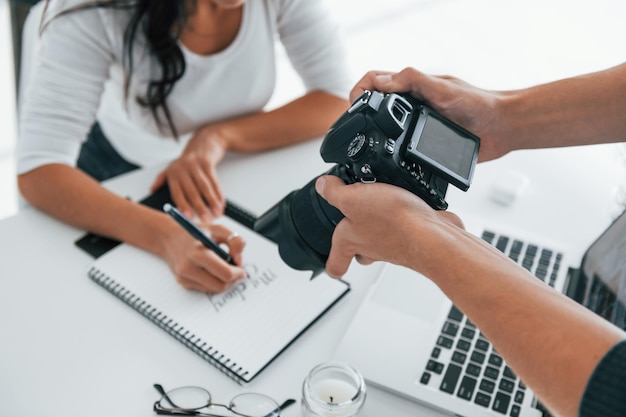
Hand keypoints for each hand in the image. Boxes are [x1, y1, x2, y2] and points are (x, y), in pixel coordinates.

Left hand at [151, 126, 227, 221]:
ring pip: (204, 187)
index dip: (183, 206)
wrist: (204, 141)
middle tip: (205, 220)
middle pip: (192, 192)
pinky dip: (219, 194)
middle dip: (200, 208)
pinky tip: (221, 202)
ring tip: (216, 213)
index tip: (188, 218)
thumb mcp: (173, 166)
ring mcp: (195, 165)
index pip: (177, 193)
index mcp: (173, 173)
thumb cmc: (189, 159)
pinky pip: (214, 181)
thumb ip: (163, 178)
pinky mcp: (207, 162)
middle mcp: (182, 168)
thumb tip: (152, 190)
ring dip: (212, 202)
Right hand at [162, 221, 246, 292]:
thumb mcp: (218, 229)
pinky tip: (211, 269)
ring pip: (214, 289)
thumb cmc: (195, 232)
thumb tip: (239, 260)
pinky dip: (213, 281)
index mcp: (198, 253)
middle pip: (221, 285)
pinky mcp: (183, 282)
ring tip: (223, 267)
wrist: (169, 237)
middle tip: (235, 269)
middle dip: (232, 279)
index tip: (240, 268)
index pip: (225, 273)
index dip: (237, 273)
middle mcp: (189, 267)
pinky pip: (205, 288)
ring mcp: (184, 277)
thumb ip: (235, 242)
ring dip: (223, 281)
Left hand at [315, 175, 462, 277]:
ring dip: (382, 225)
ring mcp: (395, 244)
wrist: (433, 234)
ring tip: (382, 202)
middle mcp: (373, 247)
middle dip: (357, 241)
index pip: (336, 264)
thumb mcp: (352, 199)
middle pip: (361, 253)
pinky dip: (406, 218)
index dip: (332, 265)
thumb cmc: (393, 223)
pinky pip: (406, 229)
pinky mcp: (415, 237)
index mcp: (350, 241)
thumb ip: (334, 192)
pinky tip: (407, 201)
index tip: (329, 265)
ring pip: (384, 241)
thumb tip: (322, 186)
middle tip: (355, 225)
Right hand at [350, 68, 509, 161]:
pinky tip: (389, 158)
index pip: (376, 81)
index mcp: (413, 88)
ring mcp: (417, 126)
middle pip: (376, 106)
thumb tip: (381, 82)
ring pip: (386, 129)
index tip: (355, 105)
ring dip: (374, 133)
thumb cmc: (479, 104)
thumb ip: (414, 81)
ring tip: (365, 142)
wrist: (502, 129)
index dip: (360, 90)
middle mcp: (413, 106)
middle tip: (354, 126)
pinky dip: (391, 153)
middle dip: (361, 113)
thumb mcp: (443, 88)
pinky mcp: (425, 146)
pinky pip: (401, 150)